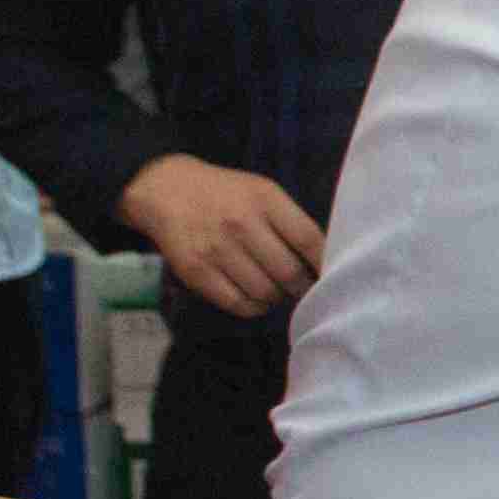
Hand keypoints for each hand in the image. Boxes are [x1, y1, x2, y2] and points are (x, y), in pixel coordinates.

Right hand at [120, 154, 328, 318]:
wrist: (167, 191)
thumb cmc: (227, 194)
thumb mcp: (263, 192)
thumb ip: (291, 221)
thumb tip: (322, 260)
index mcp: (265, 200)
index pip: (308, 239)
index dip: (324, 264)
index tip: (331, 275)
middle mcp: (241, 224)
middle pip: (288, 272)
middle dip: (302, 287)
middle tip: (303, 288)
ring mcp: (216, 250)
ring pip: (265, 292)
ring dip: (278, 298)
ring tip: (278, 291)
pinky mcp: (196, 272)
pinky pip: (237, 303)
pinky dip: (254, 307)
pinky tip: (257, 298)